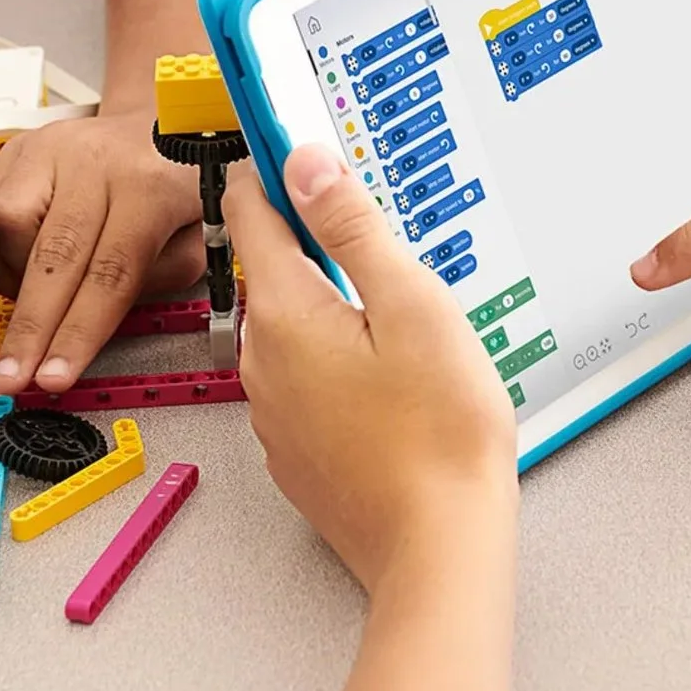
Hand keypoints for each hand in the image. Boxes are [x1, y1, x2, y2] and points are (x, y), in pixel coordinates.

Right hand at [0, 111, 204, 391]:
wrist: (160, 117)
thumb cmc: (182, 178)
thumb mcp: (202, 232)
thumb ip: (160, 280)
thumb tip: (103, 321)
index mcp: (149, 183)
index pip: (109, 274)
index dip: (78, 333)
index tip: (55, 377)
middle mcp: (95, 161)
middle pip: (53, 258)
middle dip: (29, 329)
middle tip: (10, 376)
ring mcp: (50, 150)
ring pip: (10, 231)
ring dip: (16, 283)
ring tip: (35, 302)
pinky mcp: (19, 150)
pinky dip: (2, 252)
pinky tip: (21, 265)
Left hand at [223, 144, 516, 595]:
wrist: (438, 551)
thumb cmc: (439, 435)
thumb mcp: (413, 306)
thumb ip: (354, 227)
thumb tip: (305, 160)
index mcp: (283, 313)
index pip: (251, 211)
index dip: (275, 167)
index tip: (294, 138)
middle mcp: (261, 361)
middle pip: (273, 269)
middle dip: (317, 241)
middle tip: (378, 232)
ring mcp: (275, 411)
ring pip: (293, 327)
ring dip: (333, 306)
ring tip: (399, 314)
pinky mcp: (298, 450)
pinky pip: (307, 379)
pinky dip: (339, 361)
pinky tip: (390, 377)